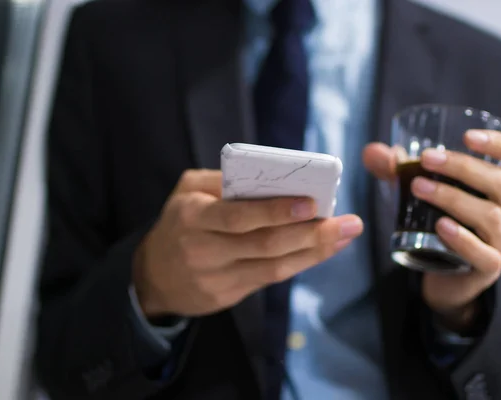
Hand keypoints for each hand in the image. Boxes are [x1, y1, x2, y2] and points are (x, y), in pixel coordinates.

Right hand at [133, 169, 363, 316]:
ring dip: (314, 251)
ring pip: (274, 267)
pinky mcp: (227, 296)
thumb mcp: (186, 191)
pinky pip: (270, 279)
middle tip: (348, 222)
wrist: (153, 276)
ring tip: (345, 236)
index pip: (239, 216)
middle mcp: (204, 249)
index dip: (277, 211)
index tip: (312, 203)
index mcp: (193, 216)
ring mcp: (216, 278)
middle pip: (264, 244)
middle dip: (311, 233)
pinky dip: (300, 264)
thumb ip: (221, 180)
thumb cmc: (178, 223)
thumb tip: (272, 176)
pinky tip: (322, 251)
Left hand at [363, 130, 500, 330]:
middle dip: (461, 167)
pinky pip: (484, 253)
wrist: (441, 275)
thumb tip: (372, 151)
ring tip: (418, 188)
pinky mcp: (490, 267)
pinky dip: (462, 238)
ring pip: (490, 215)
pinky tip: (440, 226)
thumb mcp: (421, 193)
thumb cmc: (438, 225)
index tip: (467, 137)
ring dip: (452, 197)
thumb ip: (398, 172)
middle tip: (424, 159)